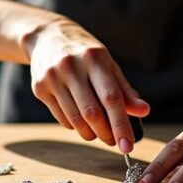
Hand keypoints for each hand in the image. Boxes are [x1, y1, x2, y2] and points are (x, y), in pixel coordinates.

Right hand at [26, 18, 147, 150]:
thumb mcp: (108, 64)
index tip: (128, 145)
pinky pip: (61, 118)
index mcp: (94, 58)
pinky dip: (75, 126)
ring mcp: (52, 77)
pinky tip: (81, 121)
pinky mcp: (39, 87)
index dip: (121, 124)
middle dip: (106, 134)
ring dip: (90, 134)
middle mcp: (71, 66)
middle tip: (115, 142)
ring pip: (75, 119)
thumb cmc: (85, 54)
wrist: (47, 37)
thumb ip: (125, 90)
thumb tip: (143, 112)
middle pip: (92, 113)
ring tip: (99, 134)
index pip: (111, 97)